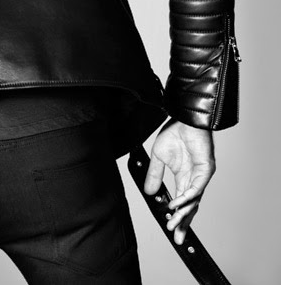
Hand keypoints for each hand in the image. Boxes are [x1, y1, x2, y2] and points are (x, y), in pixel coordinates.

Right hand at [144, 118, 215, 244]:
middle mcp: (194, 180)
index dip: (177, 217)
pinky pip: (196, 188)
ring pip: (194, 200)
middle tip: (176, 236)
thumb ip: (155, 175)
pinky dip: (186, 198)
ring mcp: (201, 176)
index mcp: (183, 177)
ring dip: (184, 213)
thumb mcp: (158, 158)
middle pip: (190, 207)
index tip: (171, 230)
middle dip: (183, 222)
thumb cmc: (174, 134)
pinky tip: (176, 204)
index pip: (182, 203)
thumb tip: (149, 193)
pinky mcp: (206, 169)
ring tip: (174, 223)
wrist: (183, 119)